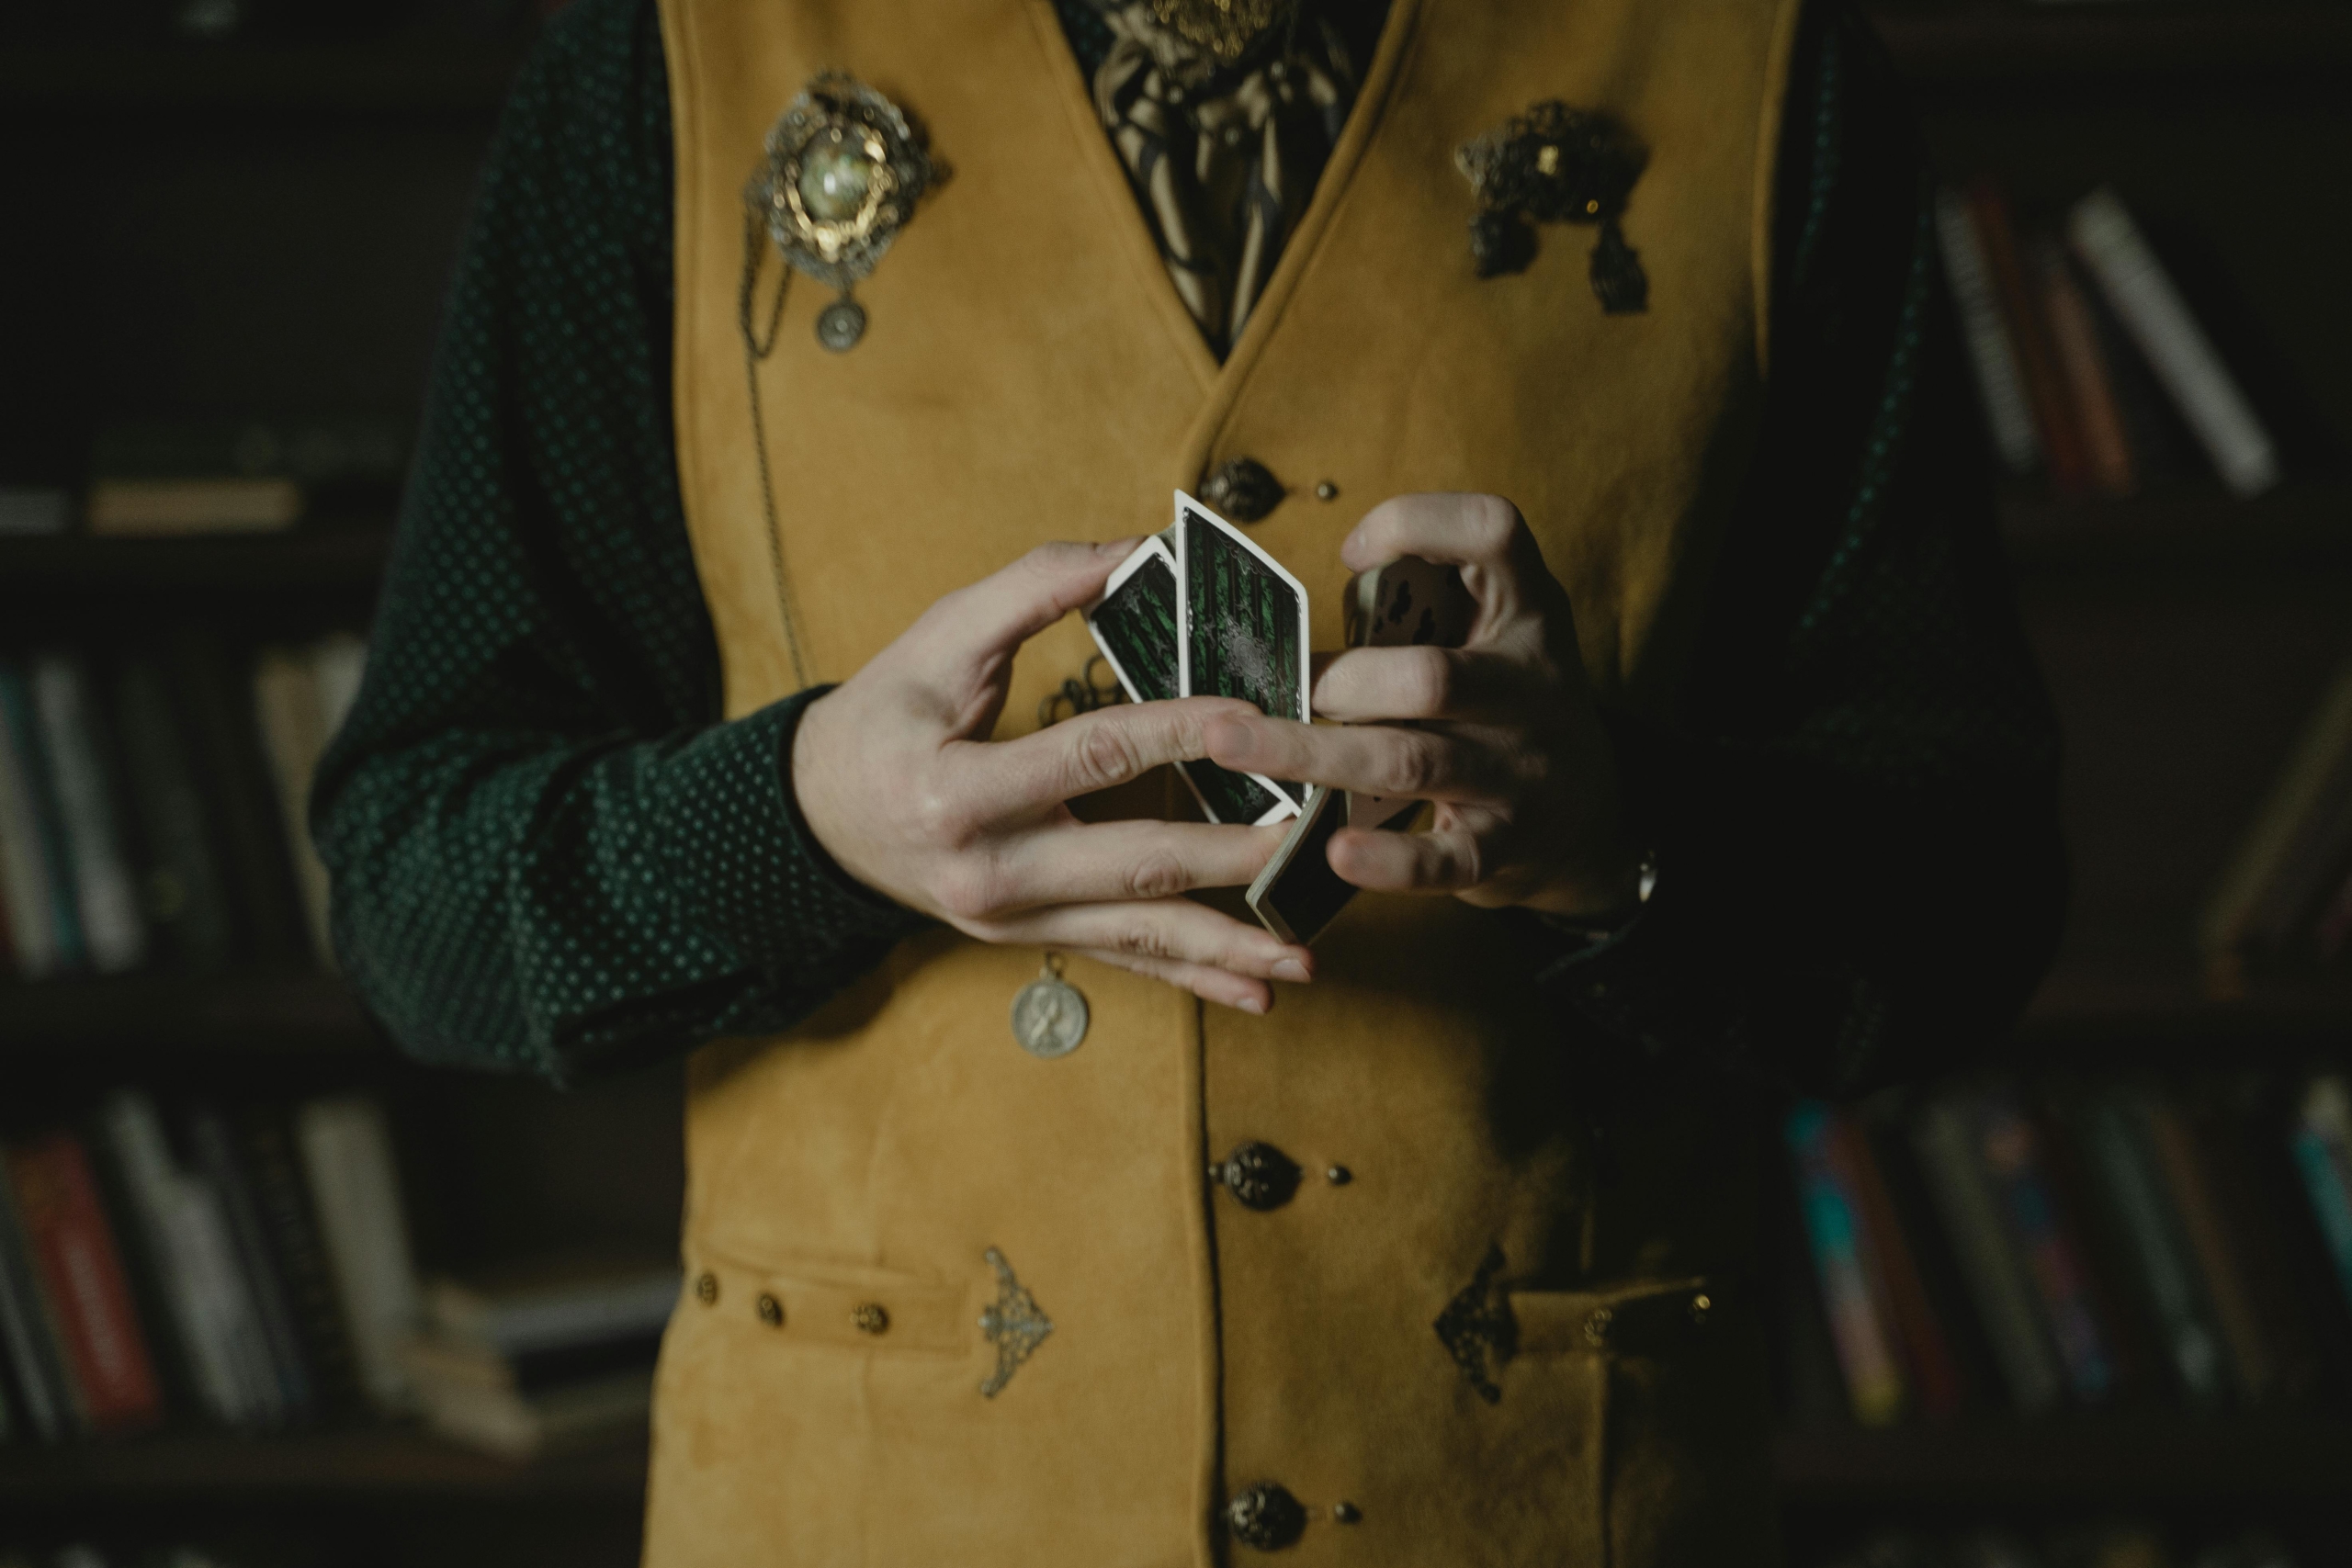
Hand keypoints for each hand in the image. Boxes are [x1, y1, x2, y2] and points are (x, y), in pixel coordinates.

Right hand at [793, 539, 1313, 1011]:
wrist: (818, 816)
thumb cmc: (883, 718)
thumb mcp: (936, 640)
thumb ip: (1030, 588)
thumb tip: (1129, 548)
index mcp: (958, 792)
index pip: (1091, 756)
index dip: (1179, 733)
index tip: (1256, 719)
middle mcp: (986, 873)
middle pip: (1133, 864)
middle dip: (1231, 856)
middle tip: (1314, 840)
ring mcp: (1008, 921)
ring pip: (1138, 934)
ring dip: (1228, 948)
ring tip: (1303, 958)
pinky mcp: (1029, 940)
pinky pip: (1123, 962)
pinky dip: (1193, 981)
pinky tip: (1257, 995)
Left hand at [1203, 494, 1641, 917]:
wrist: (1588, 819)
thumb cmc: (1500, 710)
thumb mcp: (1488, 642)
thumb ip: (1413, 617)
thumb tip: (1276, 624)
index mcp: (1525, 612)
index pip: (1495, 532)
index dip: (1419, 526)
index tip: (1350, 552)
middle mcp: (1533, 685)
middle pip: (1433, 675)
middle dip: (1341, 682)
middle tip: (1276, 689)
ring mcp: (1522, 771)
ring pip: (1413, 762)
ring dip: (1314, 754)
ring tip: (1232, 745)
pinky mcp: (1505, 845)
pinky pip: (1442, 857)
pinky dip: (1387, 859)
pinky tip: (1332, 850)